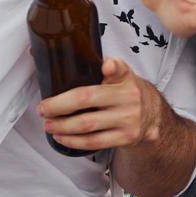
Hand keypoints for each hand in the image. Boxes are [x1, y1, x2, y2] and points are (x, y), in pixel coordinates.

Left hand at [39, 58, 163, 151]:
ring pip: (87, 125)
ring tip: (48, 124)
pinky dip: (72, 141)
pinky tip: (61, 136)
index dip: (113, 67)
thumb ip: (100, 66)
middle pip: (87, 100)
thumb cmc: (126, 93)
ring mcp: (128, 119)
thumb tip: (63, 54)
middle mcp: (129, 97)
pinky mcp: (125, 137)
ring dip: (61, 126)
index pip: (120, 69)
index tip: (106, 66)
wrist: (152, 116)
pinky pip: (93, 142)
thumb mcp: (121, 75)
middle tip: (43, 108)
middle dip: (59, 106)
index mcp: (125, 78)